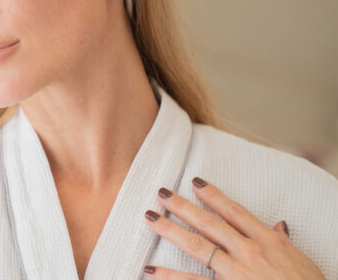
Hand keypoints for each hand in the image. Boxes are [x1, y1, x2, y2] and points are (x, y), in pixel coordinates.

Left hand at [142, 176, 325, 278]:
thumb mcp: (301, 259)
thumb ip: (283, 240)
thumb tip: (278, 224)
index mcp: (268, 240)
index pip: (234, 211)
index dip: (213, 194)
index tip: (194, 181)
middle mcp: (249, 251)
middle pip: (209, 223)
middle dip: (182, 206)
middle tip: (161, 193)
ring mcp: (237, 272)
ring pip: (196, 247)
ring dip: (170, 231)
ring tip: (149, 218)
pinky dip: (169, 277)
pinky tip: (149, 271)